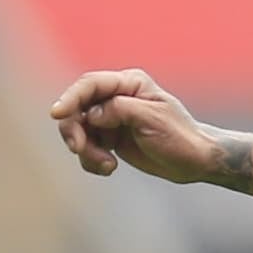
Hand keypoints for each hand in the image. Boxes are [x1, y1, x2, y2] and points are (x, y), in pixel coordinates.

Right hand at [50, 68, 224, 185]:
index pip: (90, 84)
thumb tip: (92, 114)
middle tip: (80, 149)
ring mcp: (111, 118)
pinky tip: (110, 168)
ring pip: (79, 130)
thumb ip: (120, 110)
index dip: (70, 97)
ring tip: (107, 165)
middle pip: (77, 107)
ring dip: (86, 150)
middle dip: (74, 130)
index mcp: (130, 84)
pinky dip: (92, 160)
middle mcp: (117, 97)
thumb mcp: (153, 120)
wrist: (195, 161)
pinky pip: (87, 148)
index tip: (56, 114)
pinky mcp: (110, 138)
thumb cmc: (180, 136)